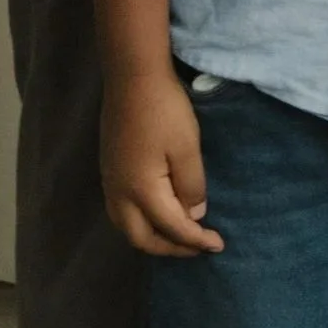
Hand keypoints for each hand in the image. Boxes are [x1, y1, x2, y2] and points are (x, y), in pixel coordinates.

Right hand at [101, 72, 223, 256]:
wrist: (133, 78)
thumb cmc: (164, 111)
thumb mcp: (187, 148)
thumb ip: (191, 186)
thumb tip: (193, 215)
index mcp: (141, 191)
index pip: (172, 227)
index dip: (195, 240)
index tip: (218, 245)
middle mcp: (119, 193)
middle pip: (141, 238)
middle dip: (170, 248)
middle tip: (198, 247)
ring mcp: (110, 182)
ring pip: (126, 227)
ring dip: (153, 238)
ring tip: (179, 236)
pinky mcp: (109, 170)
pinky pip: (122, 212)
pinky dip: (141, 223)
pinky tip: (157, 214)